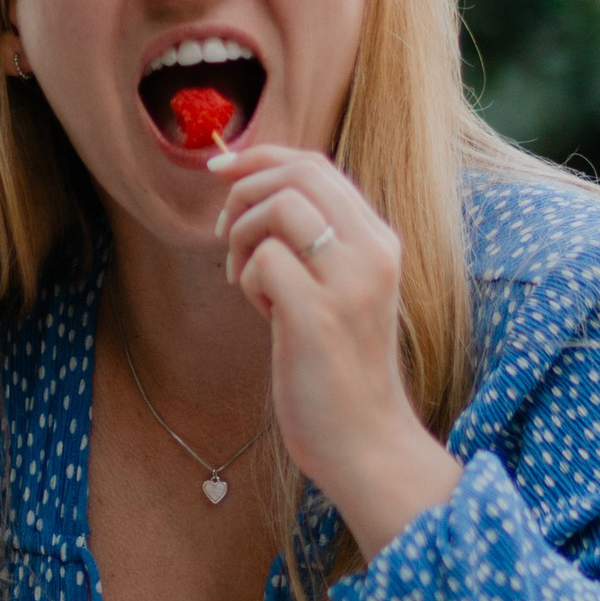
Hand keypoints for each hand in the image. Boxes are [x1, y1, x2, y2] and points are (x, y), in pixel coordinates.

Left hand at [206, 142, 459, 557]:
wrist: (365, 442)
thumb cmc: (340, 370)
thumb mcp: (340, 291)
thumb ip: (314, 245)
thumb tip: (251, 197)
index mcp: (379, 240)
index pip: (316, 166)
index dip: (261, 158)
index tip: (220, 170)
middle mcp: (372, 251)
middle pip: (297, 172)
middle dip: (243, 190)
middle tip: (224, 234)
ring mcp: (349, 282)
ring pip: (278, 207)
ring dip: (243, 236)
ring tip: (247, 283)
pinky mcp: (317, 316)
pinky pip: (262, 261)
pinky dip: (247, 279)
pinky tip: (263, 314)